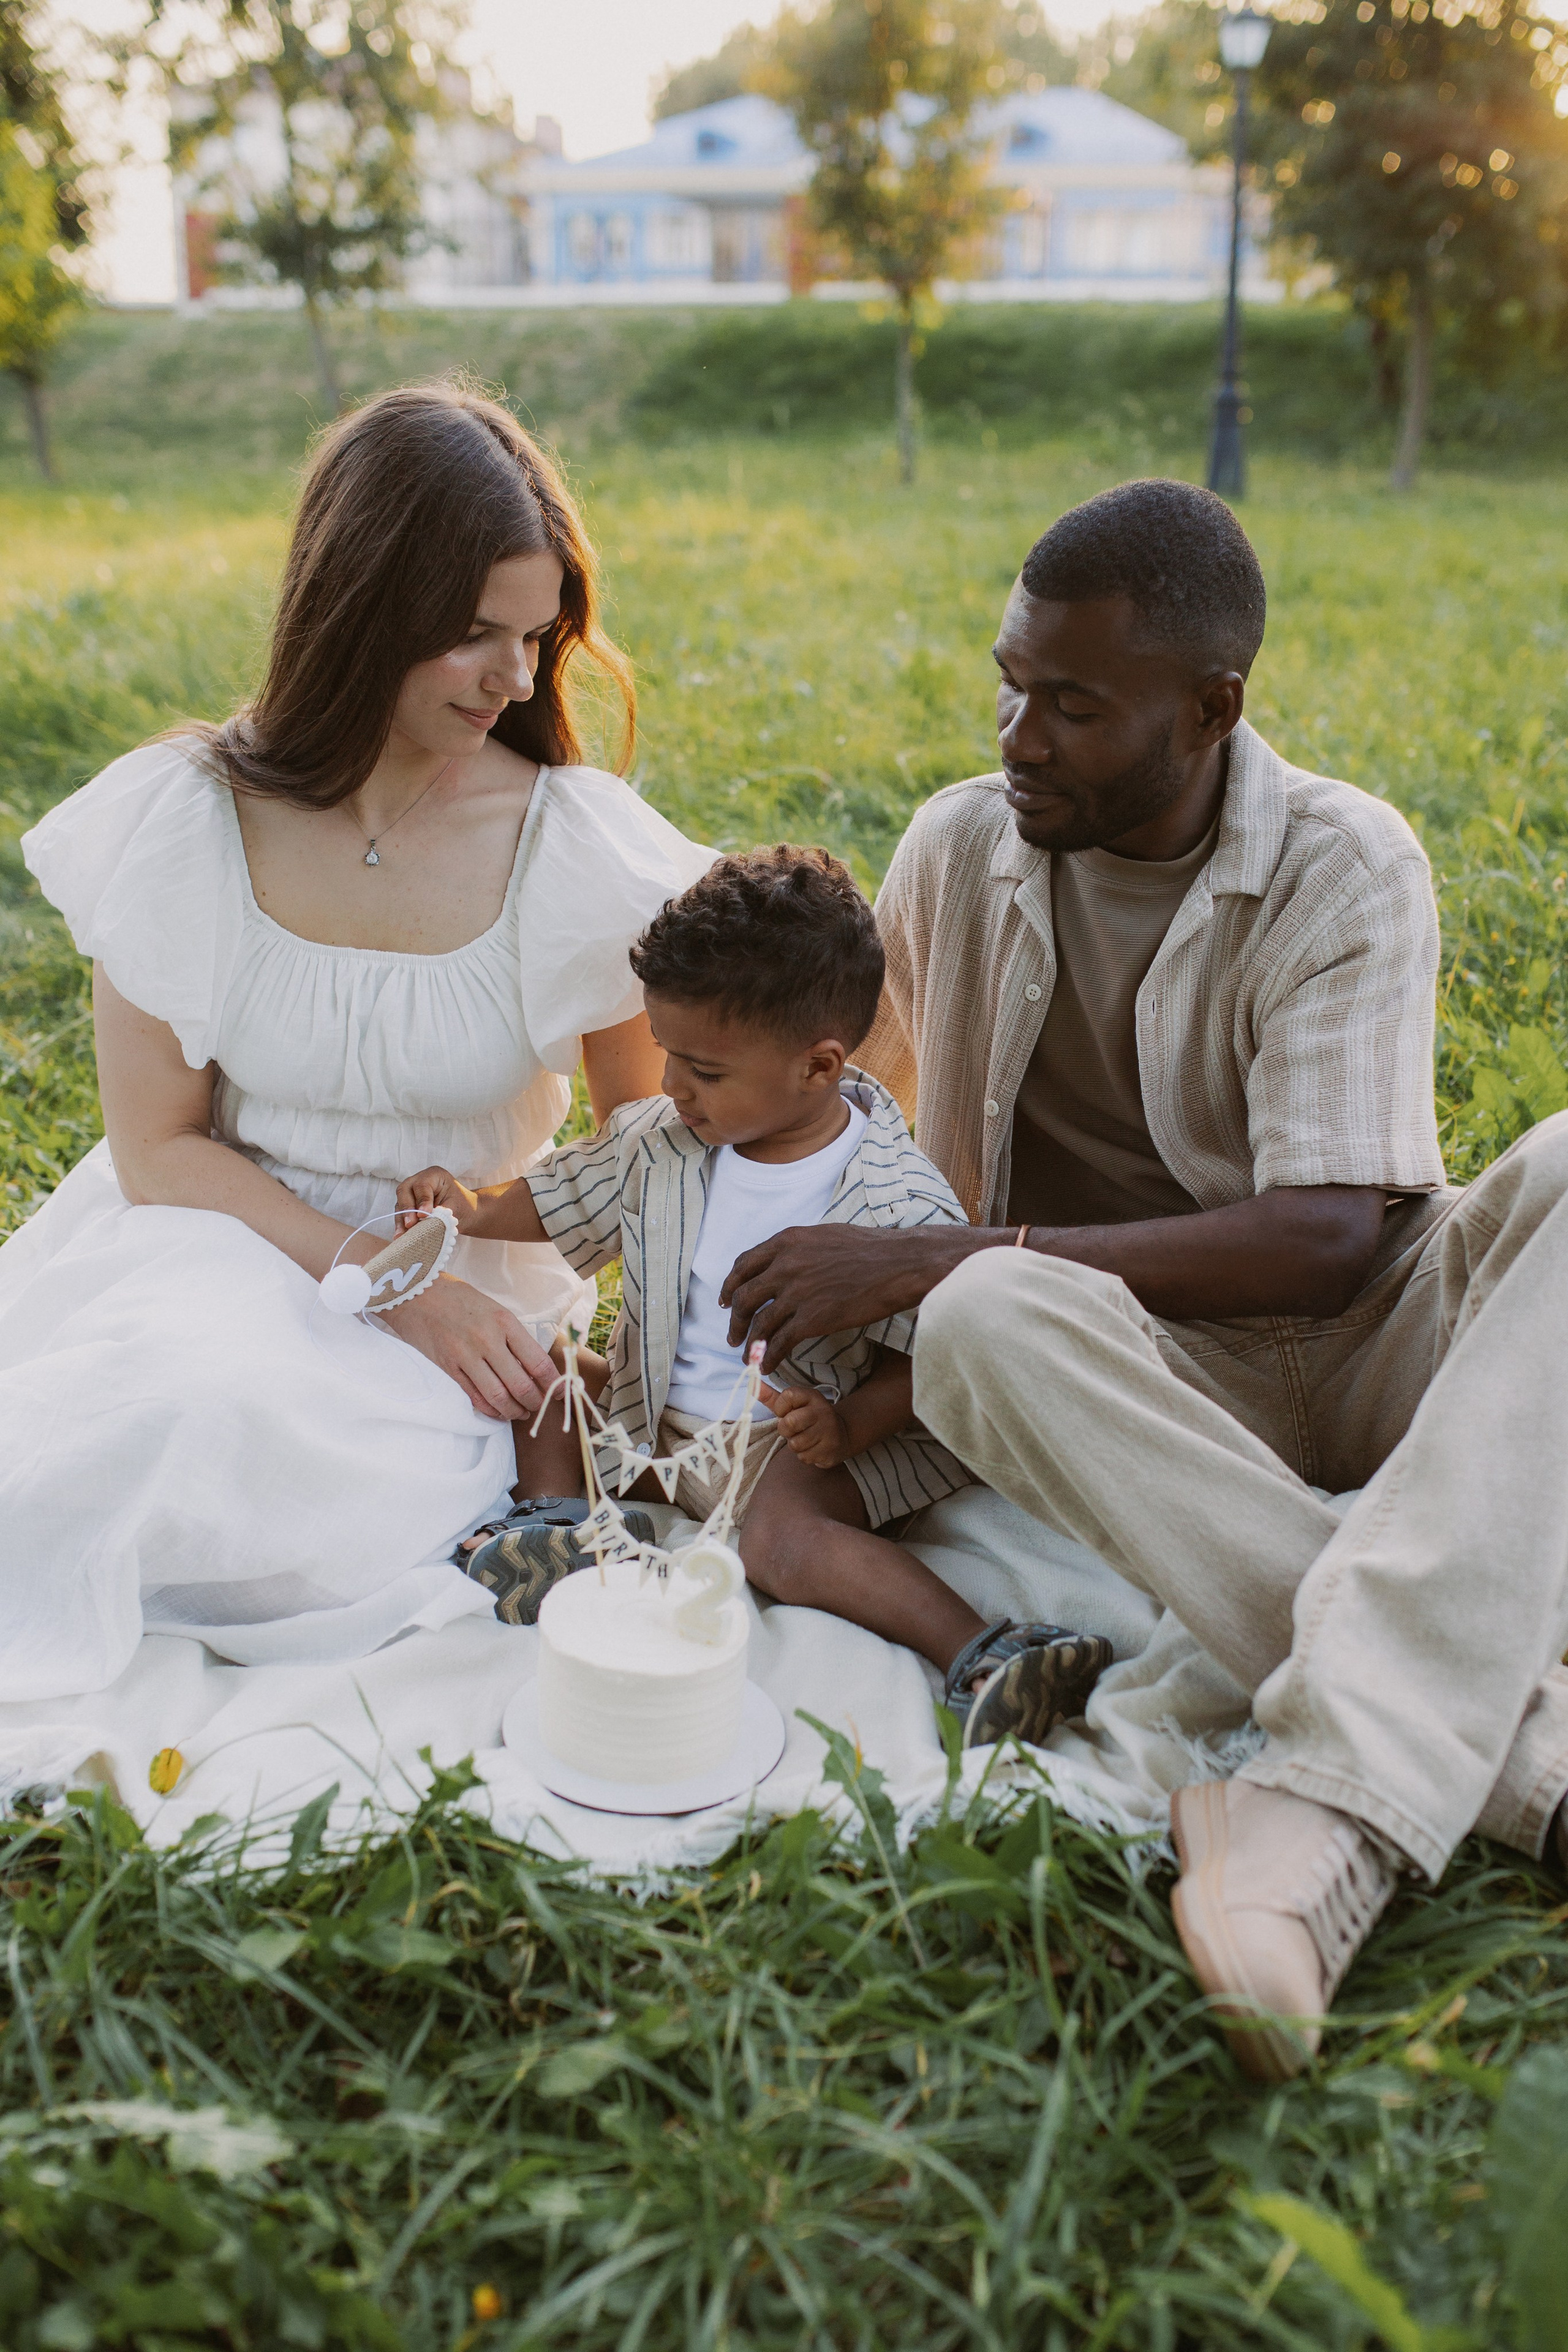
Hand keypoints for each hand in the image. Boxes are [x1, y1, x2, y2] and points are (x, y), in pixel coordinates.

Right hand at [385, 1274, 556, 1419]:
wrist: (416, 1294)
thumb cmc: (461, 1300)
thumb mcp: (495, 1310)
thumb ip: (515, 1337)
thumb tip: (536, 1369)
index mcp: (504, 1322)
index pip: (538, 1362)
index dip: (553, 1384)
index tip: (559, 1392)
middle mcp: (486, 1340)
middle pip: (520, 1385)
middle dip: (535, 1402)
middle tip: (539, 1406)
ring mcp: (465, 1356)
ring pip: (498, 1397)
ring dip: (514, 1411)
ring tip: (521, 1412)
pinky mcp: (448, 1368)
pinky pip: (474, 1397)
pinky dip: (490, 1410)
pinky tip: (498, 1411)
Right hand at [396, 1165, 479, 1232]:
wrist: (464, 1213)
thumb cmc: (462, 1207)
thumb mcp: (454, 1208)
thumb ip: (439, 1212)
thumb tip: (423, 1221)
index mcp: (434, 1175)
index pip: (422, 1185)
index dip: (422, 1200)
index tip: (423, 1215)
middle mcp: (419, 1180)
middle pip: (404, 1191)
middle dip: (407, 1209)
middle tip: (410, 1224)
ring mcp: (411, 1192)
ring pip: (400, 1203)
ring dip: (401, 1220)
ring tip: (402, 1235)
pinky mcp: (407, 1204)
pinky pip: (400, 1214)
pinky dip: (400, 1225)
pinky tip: (400, 1236)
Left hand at [720, 1222, 983, 1374]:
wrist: (898, 1264)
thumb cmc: (868, 1249)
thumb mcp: (823, 1235)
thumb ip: (797, 1248)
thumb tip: (782, 1260)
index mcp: (786, 1242)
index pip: (743, 1265)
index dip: (731, 1285)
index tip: (727, 1301)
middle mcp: (785, 1265)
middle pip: (744, 1296)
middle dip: (735, 1319)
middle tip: (733, 1334)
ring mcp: (797, 1293)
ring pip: (758, 1323)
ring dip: (748, 1343)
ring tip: (746, 1357)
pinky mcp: (812, 1319)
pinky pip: (778, 1342)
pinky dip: (768, 1357)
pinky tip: (767, 1366)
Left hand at [760, 1380, 849, 1468]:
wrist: (842, 1433)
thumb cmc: (809, 1418)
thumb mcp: (794, 1404)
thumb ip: (773, 1398)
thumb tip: (752, 1385)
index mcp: (812, 1396)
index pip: (788, 1396)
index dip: (781, 1408)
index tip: (787, 1412)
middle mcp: (822, 1411)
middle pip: (789, 1423)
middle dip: (785, 1430)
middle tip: (794, 1430)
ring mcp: (828, 1431)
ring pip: (795, 1444)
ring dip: (795, 1444)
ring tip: (805, 1439)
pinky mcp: (830, 1450)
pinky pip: (804, 1457)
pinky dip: (804, 1455)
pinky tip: (813, 1448)